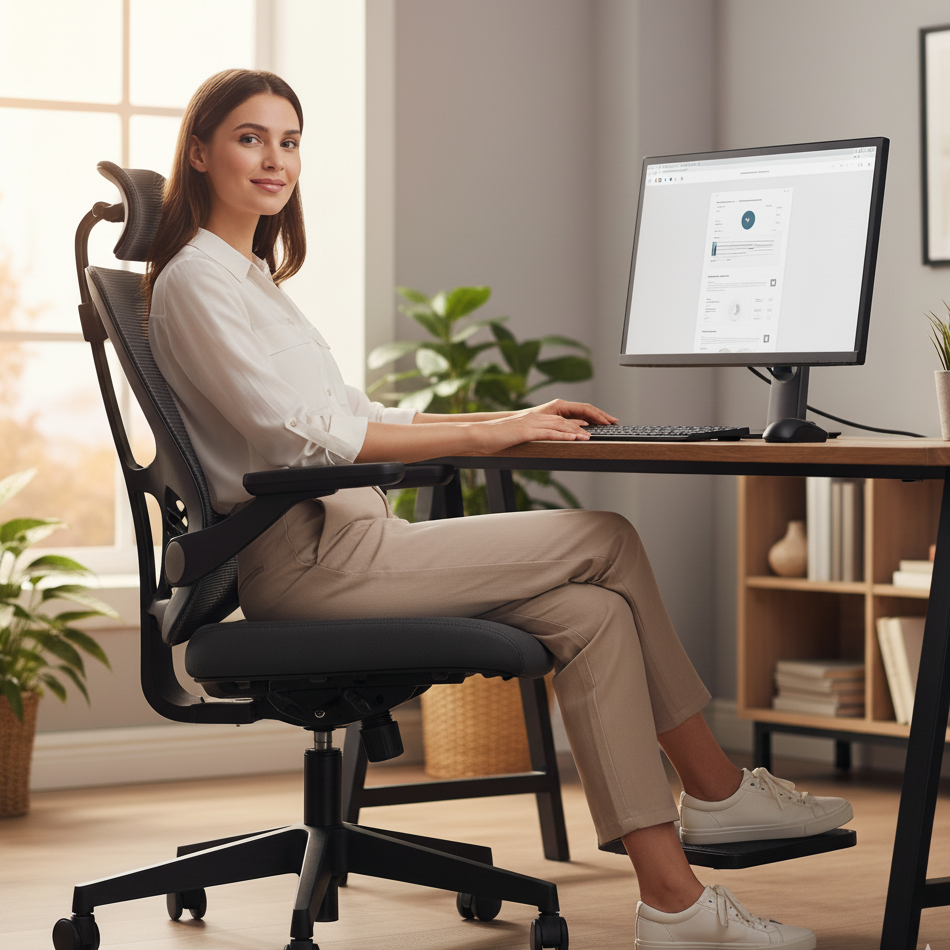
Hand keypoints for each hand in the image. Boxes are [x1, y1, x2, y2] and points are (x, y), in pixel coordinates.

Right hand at [471, 400, 617, 453]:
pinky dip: (566, 435)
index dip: (584, 418)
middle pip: (569, 417)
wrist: (480, 435)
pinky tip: (577, 438)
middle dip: (590, 420)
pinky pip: (551, 433)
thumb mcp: (518, 436)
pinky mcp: (528, 431)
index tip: (600, 422)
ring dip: (580, 429)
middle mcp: (537, 417)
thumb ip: (533, 436)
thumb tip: (543, 442)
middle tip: (608, 424)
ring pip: (562, 425)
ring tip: (596, 434)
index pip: (565, 416)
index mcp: (537, 417)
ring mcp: (533, 423)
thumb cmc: (496, 438)